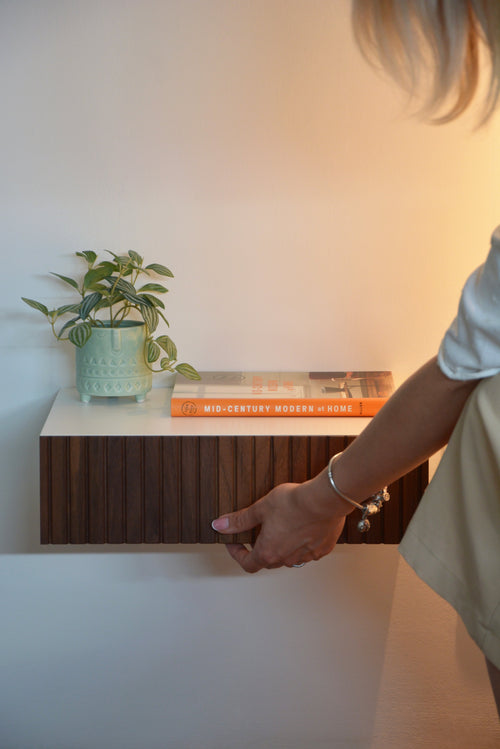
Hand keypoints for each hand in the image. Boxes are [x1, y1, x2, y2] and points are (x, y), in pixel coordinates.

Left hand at [211, 476, 348, 572]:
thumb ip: (240, 520)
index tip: (234, 542)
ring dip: (281, 547)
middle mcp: (288, 559)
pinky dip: (301, 543)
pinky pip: (307, 551)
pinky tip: (302, 527)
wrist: (325, 499)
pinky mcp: (322, 549)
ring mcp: (307, 556)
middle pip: (268, 561)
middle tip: (256, 533)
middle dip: (259, 549)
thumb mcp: (261, 508)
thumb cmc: (294, 503)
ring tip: (280, 527)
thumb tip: (219, 526)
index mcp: (269, 552)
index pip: (247, 564)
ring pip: (289, 557)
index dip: (237, 554)